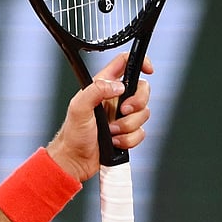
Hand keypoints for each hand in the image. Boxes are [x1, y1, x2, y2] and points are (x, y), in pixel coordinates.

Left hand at [46, 53, 152, 181]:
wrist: (75, 159)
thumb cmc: (72, 134)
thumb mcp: (78, 107)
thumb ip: (96, 90)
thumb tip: (118, 86)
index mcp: (102, 86)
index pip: (124, 63)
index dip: (140, 62)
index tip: (148, 70)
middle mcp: (115, 99)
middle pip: (143, 90)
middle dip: (137, 103)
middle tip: (123, 111)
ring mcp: (122, 116)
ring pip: (144, 114)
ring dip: (128, 126)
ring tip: (110, 132)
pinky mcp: (127, 132)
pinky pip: (141, 133)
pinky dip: (128, 139)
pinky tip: (114, 142)